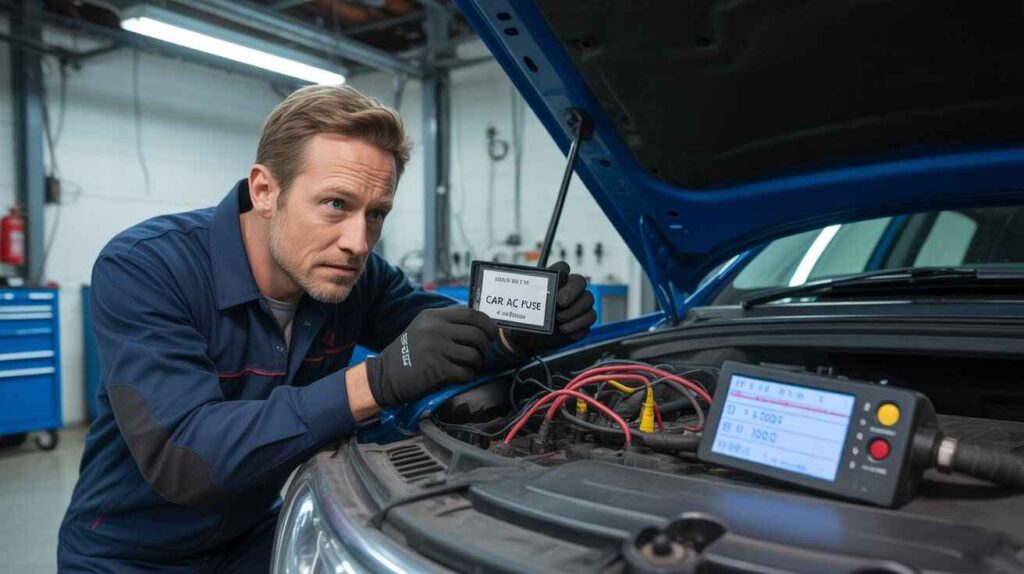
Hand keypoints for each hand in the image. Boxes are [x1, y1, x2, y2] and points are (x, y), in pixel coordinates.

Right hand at [366, 307, 497, 407]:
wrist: (386, 375)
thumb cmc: (410, 352)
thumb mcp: (425, 328)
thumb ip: (449, 324)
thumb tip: (482, 326)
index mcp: (434, 316)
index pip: (472, 315)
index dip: (488, 325)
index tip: (492, 335)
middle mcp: (435, 329)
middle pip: (477, 336)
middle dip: (484, 348)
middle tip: (480, 356)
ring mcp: (436, 349)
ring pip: (474, 356)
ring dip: (476, 365)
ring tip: (467, 367)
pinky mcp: (437, 369)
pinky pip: (465, 373)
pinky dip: (466, 376)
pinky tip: (457, 376)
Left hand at [501, 261, 595, 357]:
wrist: (528, 341)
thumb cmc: (524, 320)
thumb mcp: (521, 309)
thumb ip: (529, 300)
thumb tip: (535, 296)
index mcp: (553, 282)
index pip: (562, 268)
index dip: (562, 272)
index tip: (556, 280)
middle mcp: (569, 290)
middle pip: (580, 281)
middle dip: (571, 291)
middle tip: (559, 302)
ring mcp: (579, 305)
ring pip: (588, 300)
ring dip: (573, 311)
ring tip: (558, 321)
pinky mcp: (584, 321)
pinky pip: (590, 318)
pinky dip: (577, 326)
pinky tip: (565, 331)